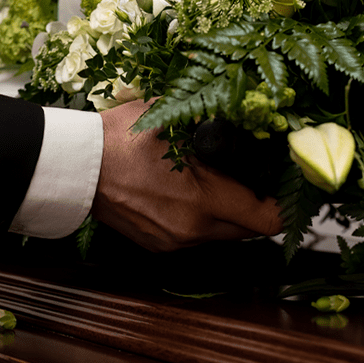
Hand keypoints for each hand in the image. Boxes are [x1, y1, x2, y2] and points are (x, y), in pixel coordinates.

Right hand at [90, 100, 282, 250]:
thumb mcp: (175, 119)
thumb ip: (215, 125)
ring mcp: (174, 242)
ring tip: (227, 185)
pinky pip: (200, 238)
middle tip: (261, 180)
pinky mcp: (160, 246)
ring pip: (225, 235)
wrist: (74, 166)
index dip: (285, 206)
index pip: (266, 218)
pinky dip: (207, 220)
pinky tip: (197, 196)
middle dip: (260, 208)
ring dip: (233, 215)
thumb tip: (248, 116)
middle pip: (250, 230)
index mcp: (202, 201)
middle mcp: (192, 231)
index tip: (289, 188)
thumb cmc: (121, 137)